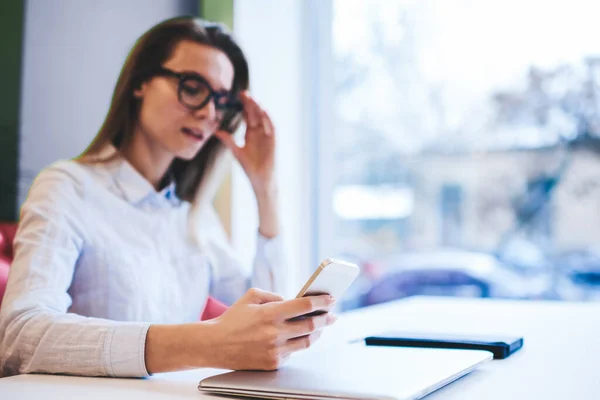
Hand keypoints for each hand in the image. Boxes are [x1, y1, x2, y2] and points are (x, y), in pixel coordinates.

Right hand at [206, 288, 336, 370]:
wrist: (214, 344)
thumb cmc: (232, 319)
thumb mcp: (251, 297)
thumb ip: (274, 295)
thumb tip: (292, 301)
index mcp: (270, 313)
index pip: (305, 305)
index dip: (322, 301)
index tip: (331, 299)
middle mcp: (275, 332)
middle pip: (312, 325)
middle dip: (326, 318)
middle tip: (332, 315)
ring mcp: (275, 350)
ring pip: (307, 341)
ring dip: (317, 333)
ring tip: (321, 326)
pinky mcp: (273, 363)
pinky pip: (293, 353)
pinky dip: (297, 344)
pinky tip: (299, 338)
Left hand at [214, 92, 275, 193]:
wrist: (260, 179)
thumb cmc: (249, 167)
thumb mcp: (236, 151)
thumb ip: (228, 140)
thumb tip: (216, 131)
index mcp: (251, 134)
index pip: (247, 116)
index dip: (243, 106)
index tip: (236, 96)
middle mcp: (259, 132)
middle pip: (255, 114)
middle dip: (250, 103)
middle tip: (243, 93)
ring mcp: (267, 136)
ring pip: (263, 118)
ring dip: (258, 108)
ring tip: (252, 99)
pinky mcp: (273, 141)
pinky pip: (272, 128)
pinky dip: (268, 119)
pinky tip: (263, 111)